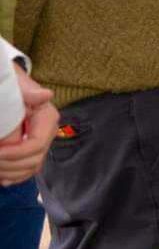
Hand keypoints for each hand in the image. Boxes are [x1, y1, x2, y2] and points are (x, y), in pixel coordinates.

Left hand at [0, 65, 58, 185]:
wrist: (8, 88)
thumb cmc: (11, 86)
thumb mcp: (16, 86)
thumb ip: (28, 93)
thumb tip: (46, 95)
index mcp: (47, 117)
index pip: (37, 144)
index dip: (15, 153)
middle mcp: (48, 132)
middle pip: (34, 160)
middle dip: (9, 165)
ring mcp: (41, 142)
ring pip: (30, 168)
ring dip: (9, 172)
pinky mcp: (32, 150)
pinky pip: (27, 170)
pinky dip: (14, 176)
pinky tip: (1, 177)